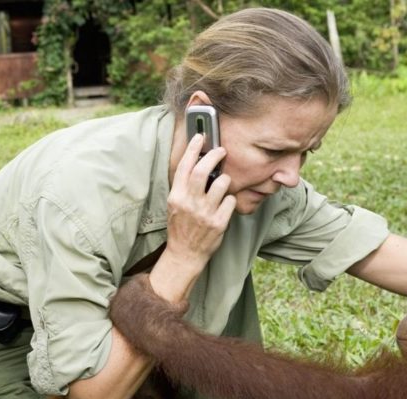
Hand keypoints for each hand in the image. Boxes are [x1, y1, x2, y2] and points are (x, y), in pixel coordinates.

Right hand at [149, 134, 233, 302]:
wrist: (185, 254)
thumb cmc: (181, 227)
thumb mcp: (175, 205)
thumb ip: (184, 187)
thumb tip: (198, 164)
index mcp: (176, 196)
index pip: (184, 166)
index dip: (192, 148)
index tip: (200, 136)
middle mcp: (189, 203)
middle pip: (202, 170)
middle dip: (214, 156)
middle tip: (221, 151)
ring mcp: (204, 213)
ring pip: (222, 183)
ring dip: (225, 179)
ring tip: (223, 183)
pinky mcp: (219, 223)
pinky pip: (231, 201)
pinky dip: (230, 199)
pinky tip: (225, 204)